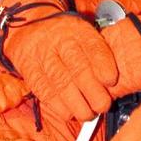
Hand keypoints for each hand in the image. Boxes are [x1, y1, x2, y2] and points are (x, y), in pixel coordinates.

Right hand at [3, 14, 118, 121]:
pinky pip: (44, 91)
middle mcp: (59, 40)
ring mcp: (42, 55)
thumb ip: (97, 54)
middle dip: (93, 92)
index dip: (104, 65)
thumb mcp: (82, 34)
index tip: (111, 81)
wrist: (28, 26)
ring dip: (77, 104)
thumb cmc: (63, 36)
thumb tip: (112, 84)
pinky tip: (69, 113)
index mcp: (77, 30)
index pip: (93, 47)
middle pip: (78, 68)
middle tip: (102, 105)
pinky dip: (59, 107)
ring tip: (88, 114)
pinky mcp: (29, 69)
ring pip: (61, 82)